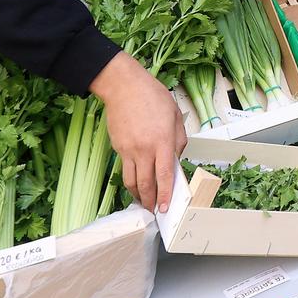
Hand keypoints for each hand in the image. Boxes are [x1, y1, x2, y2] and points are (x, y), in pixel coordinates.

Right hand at [91, 53, 185, 212]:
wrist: (123, 87)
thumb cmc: (151, 96)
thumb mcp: (175, 115)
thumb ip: (179, 139)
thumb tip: (178, 158)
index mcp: (163, 140)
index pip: (165, 175)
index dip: (166, 194)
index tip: (166, 208)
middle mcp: (145, 148)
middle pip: (146, 183)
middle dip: (151, 201)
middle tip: (154, 211)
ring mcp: (129, 149)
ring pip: (132, 181)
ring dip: (138, 195)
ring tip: (144, 201)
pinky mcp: (118, 147)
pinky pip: (125, 169)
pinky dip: (130, 179)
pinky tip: (136, 182)